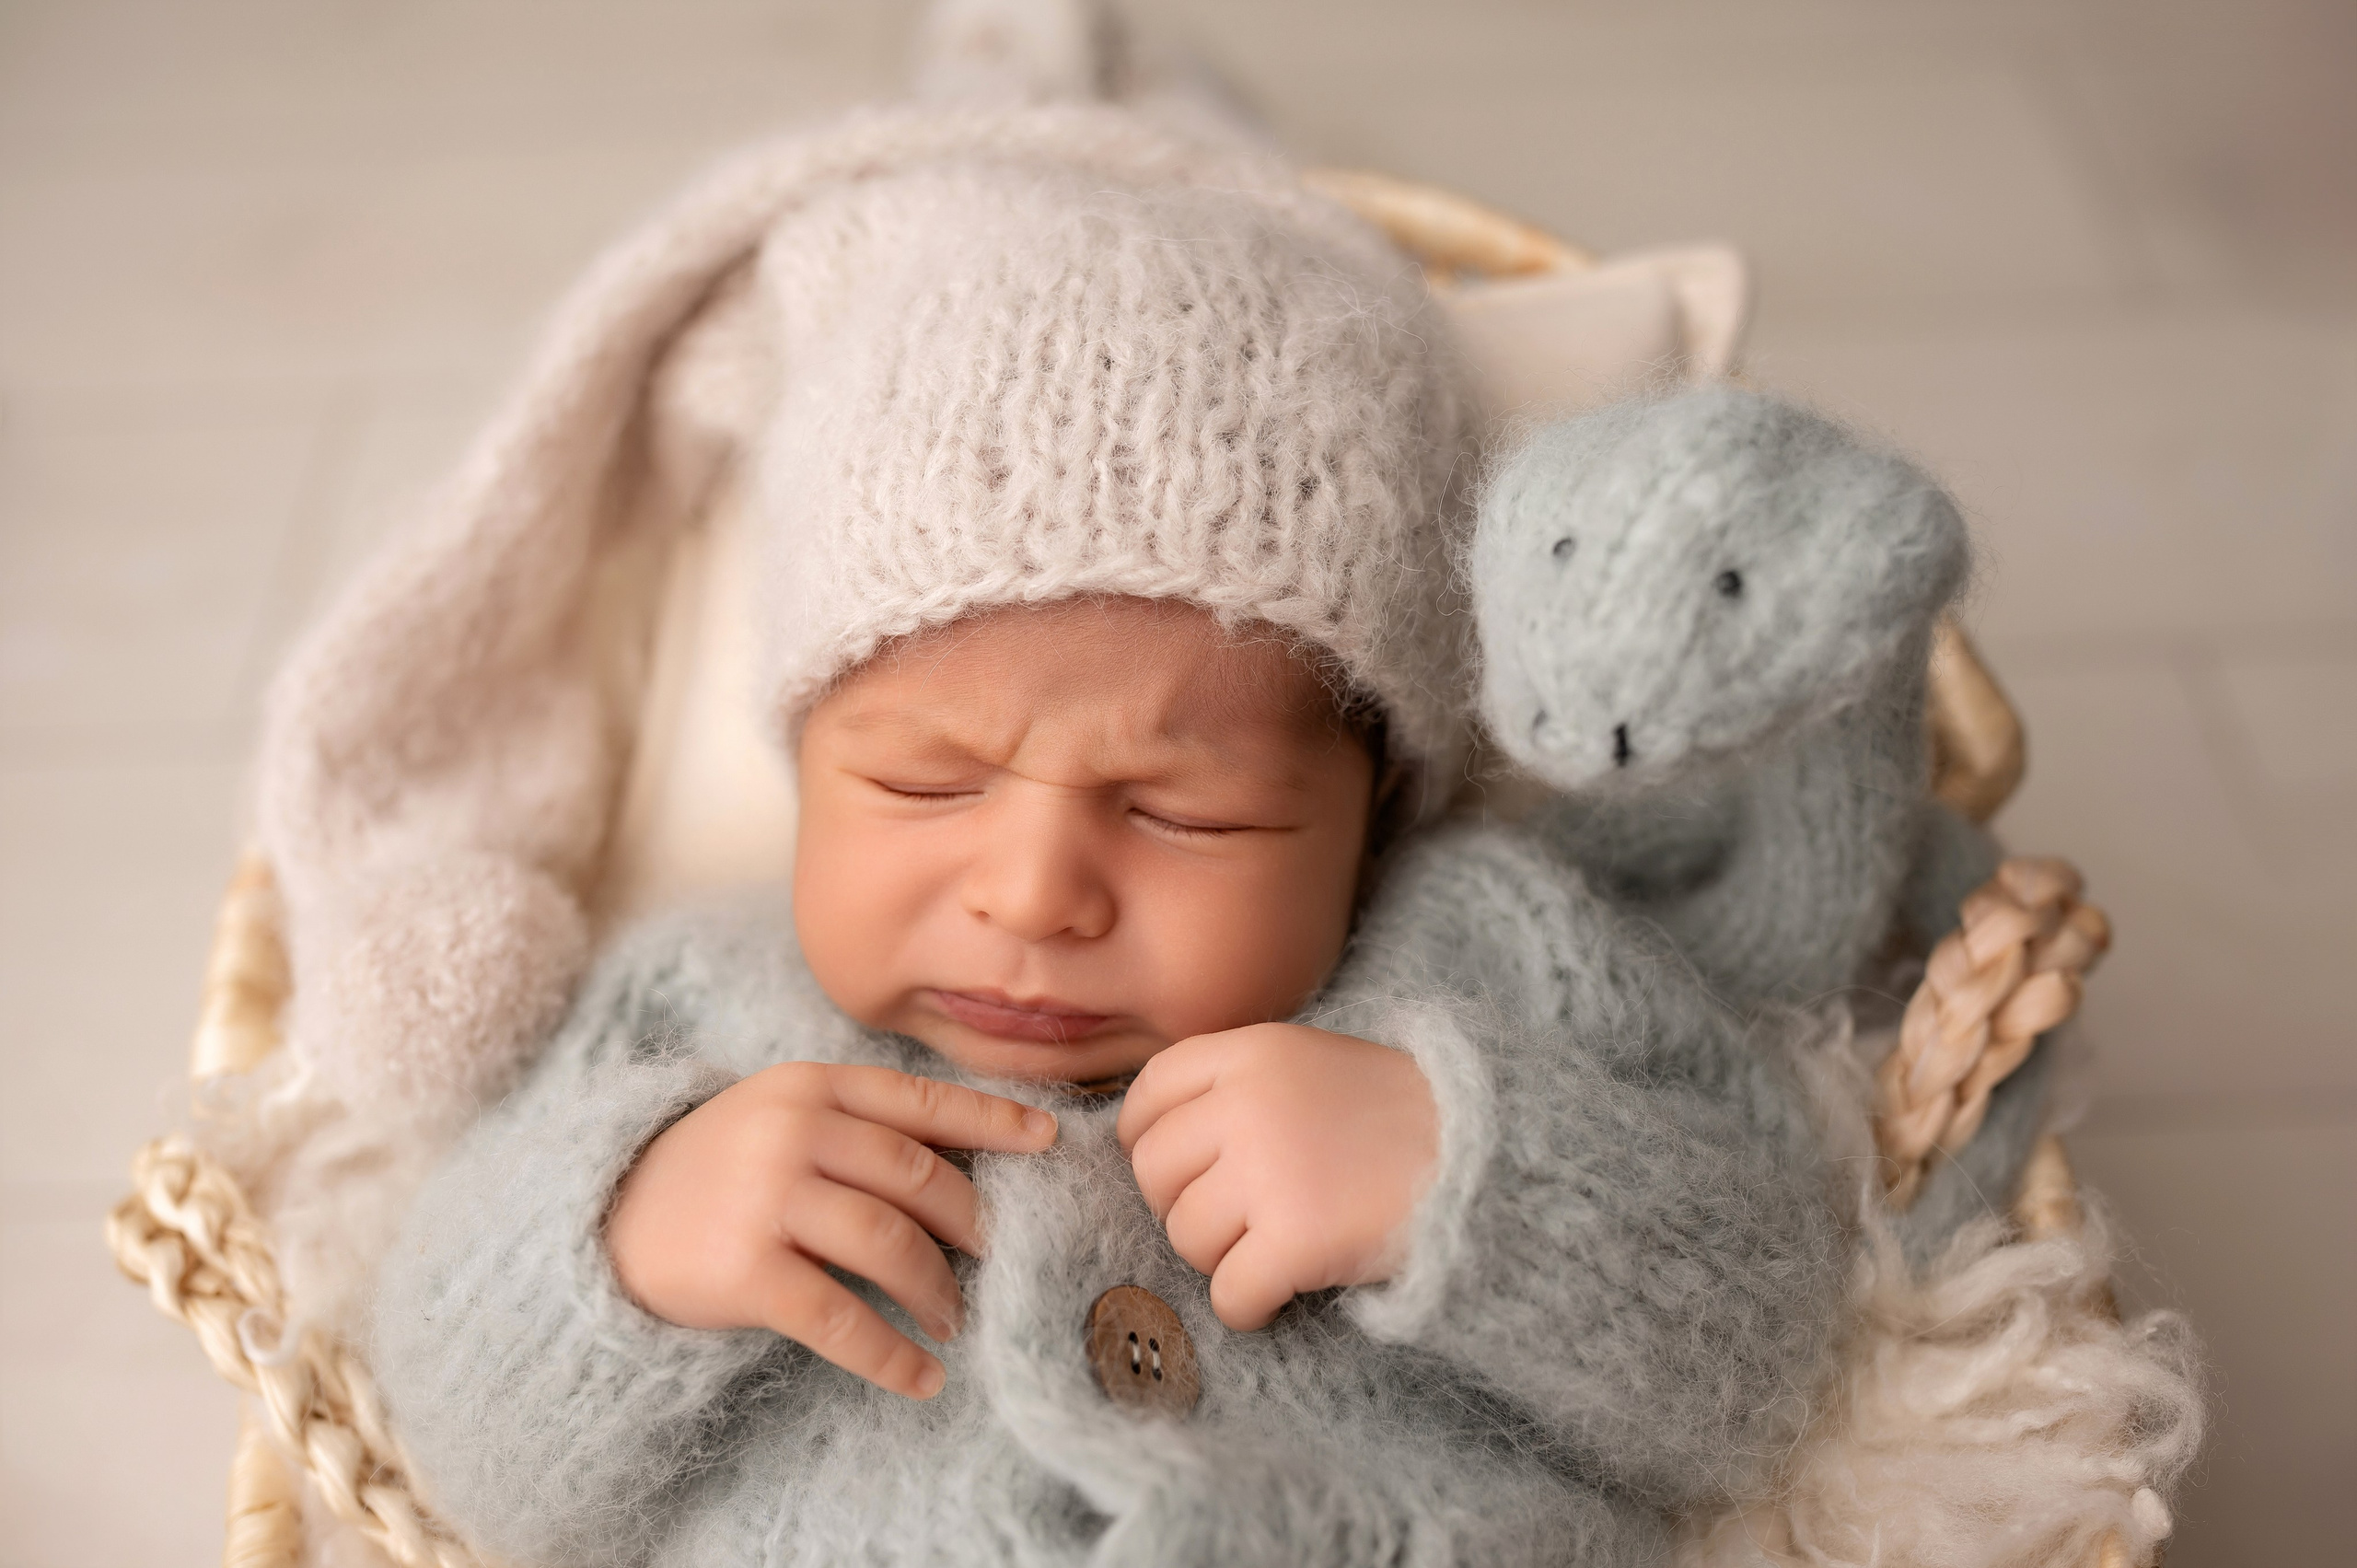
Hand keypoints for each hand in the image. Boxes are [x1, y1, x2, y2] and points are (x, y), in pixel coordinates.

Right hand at [606, 1062, 1055, 1398]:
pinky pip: (841, 1317)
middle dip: (969, 1222)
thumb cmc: (722, 1166)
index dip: (992, 1122)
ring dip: (937, 1290)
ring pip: (890, 1244)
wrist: (610, 1215)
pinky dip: (891, 1355)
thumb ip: (862, 1125)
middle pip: (917, 1177)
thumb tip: (974, 1161)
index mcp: (811, 1085)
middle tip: (990, 1256)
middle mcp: (793, 1131)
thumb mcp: (784, 1116)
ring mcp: (767, 1198)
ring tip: (951, 1316)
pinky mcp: (745, 1271)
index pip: (921, 1101)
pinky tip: (921, 1377)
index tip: (1047, 1142)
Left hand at [1116, 1024, 1438, 1330]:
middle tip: (1234, 1219)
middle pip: (1155, 1171)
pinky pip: (1229, 1295)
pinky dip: (1247, 1307)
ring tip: (1272, 1249)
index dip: (1145, 1136)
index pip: (1151, 1091)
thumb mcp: (1313, 1064)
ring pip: (1186, 1237)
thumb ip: (1240, 1087)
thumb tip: (1148, 1141)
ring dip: (1220, 1257)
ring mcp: (1270, 1173)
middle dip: (1182, 1204)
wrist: (1491, 1158)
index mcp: (1253, 1052)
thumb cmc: (1401, 1118)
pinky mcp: (1296, 1241)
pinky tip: (1277, 1297)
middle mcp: (1249, 1105)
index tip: (1170, 1167)